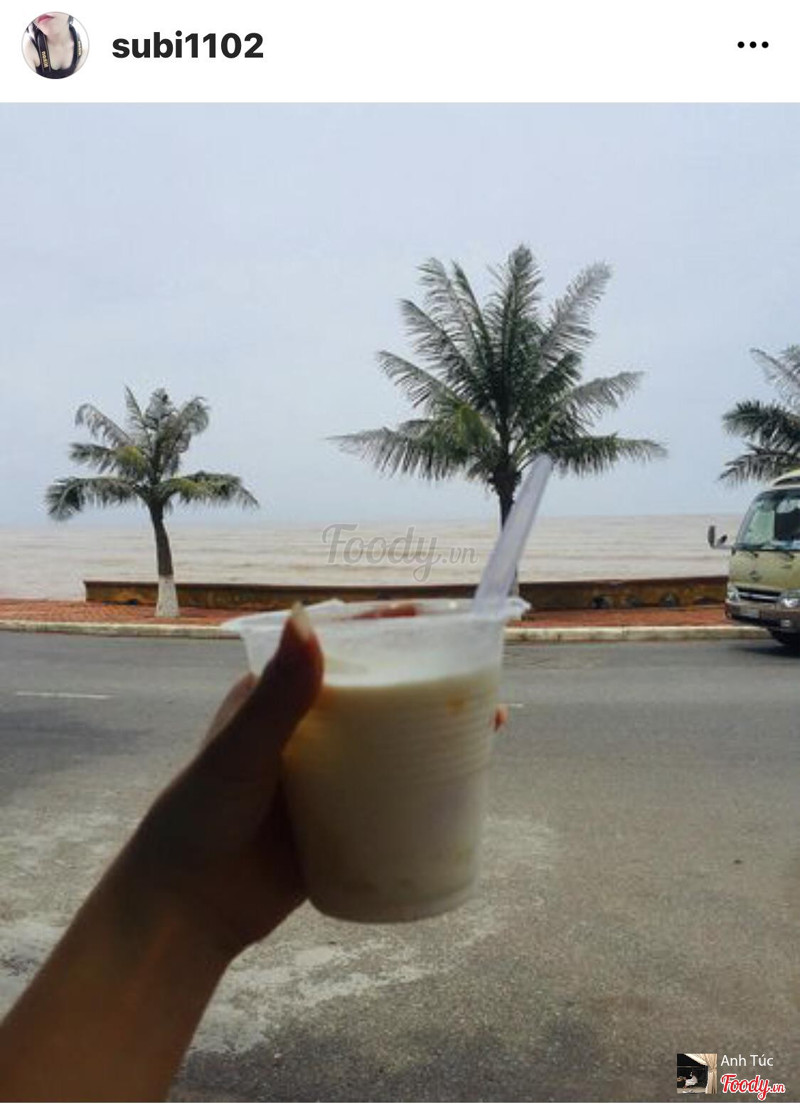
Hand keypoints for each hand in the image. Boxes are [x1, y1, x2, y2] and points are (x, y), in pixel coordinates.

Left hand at [119, 610, 508, 963]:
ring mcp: (327, 776)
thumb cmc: (201, 816)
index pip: (341, 646)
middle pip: (381, 691)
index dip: (390, 628)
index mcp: (278, 695)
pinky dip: (430, 784)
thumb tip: (307, 618)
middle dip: (431, 680)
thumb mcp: (242, 751)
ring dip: (439, 730)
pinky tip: (466, 787)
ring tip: (490, 727)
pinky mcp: (341, 819)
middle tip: (481, 681)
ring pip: (395, 741)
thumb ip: (276, 695)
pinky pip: (394, 793)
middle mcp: (307, 729)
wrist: (187, 909)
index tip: (440, 617)